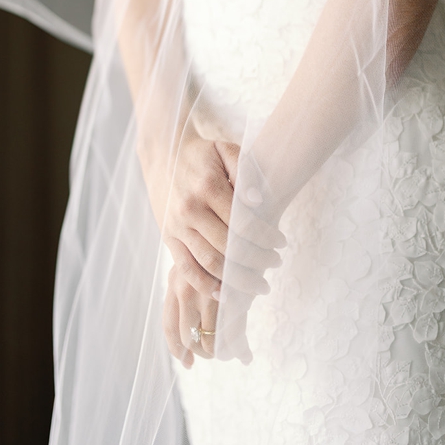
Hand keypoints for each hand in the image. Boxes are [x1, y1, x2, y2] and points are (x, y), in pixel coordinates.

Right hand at [158, 129, 282, 367]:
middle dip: (258, 260)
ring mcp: (177, 226)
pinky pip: (186, 269)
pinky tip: (225, 295)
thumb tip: (259, 201)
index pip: (243, 222)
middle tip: (276, 263)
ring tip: (259, 284)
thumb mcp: (223, 150)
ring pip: (210, 263)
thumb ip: (244, 170)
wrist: (162, 154)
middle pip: (229, 247)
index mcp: (207, 186)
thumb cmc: (201, 154)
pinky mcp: (169, 238)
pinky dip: (205, 286)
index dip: (266, 236)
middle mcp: (190, 209)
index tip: (282, 243)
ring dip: (238, 280)